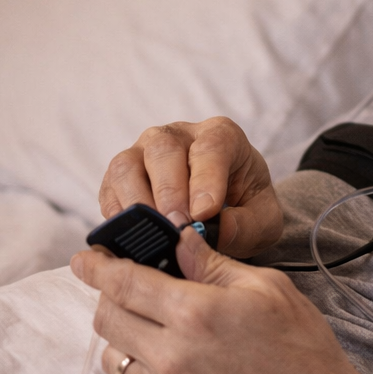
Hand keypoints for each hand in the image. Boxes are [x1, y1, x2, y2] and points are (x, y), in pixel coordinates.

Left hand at [72, 229, 372, 373]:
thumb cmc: (300, 348)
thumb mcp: (266, 288)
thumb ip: (213, 264)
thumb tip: (178, 240)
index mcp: (195, 313)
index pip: (123, 282)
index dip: (97, 266)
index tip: (84, 258)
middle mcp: (171, 355)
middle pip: (107, 318)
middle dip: (109, 296)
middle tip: (127, 287)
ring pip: (111, 355)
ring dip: (122, 335)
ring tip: (151, 326)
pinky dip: (135, 368)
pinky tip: (164, 359)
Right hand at [98, 117, 282, 257]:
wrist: (225, 210)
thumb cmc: (245, 208)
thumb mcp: (263, 220)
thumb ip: (248, 225)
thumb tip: (216, 230)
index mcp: (221, 136)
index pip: (211, 147)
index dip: (206, 179)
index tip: (205, 213)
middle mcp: (178, 136)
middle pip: (163, 149)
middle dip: (169, 190)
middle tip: (177, 227)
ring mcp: (143, 152)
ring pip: (127, 164)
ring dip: (138, 201)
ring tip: (153, 234)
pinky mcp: (119, 177)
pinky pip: (108, 189)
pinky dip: (117, 215)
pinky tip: (132, 237)